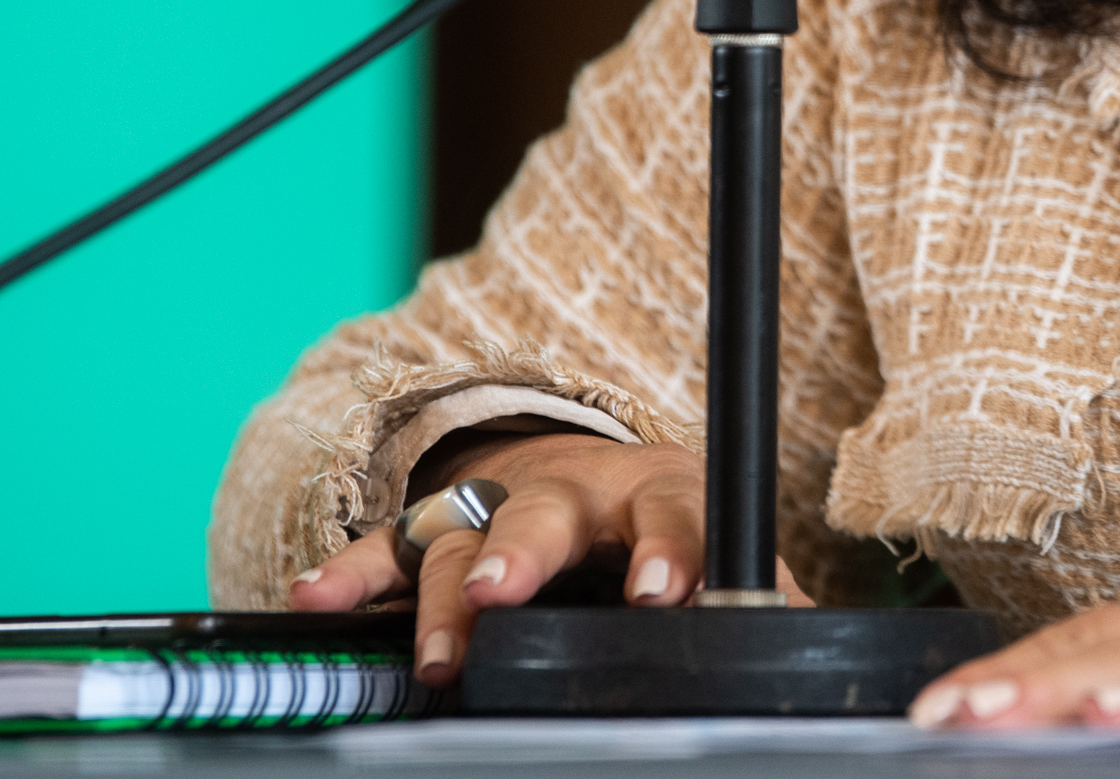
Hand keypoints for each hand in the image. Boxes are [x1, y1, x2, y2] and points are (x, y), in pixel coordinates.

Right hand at [286, 432, 806, 684]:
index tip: (657, 590)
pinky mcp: (438, 533)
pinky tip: (312, 601)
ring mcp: (499, 507)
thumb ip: (758, 595)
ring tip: (435, 642)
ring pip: (464, 540)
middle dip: (525, 552)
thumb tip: (807, 646)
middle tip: (505, 591)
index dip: (665, 548)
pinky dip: (349, 575)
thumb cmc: (663, 528)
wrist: (592, 472)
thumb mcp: (715, 549)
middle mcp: (574, 493)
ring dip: (444, 589)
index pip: (672, 512)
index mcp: (658, 493)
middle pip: (546, 514)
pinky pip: (386, 551)